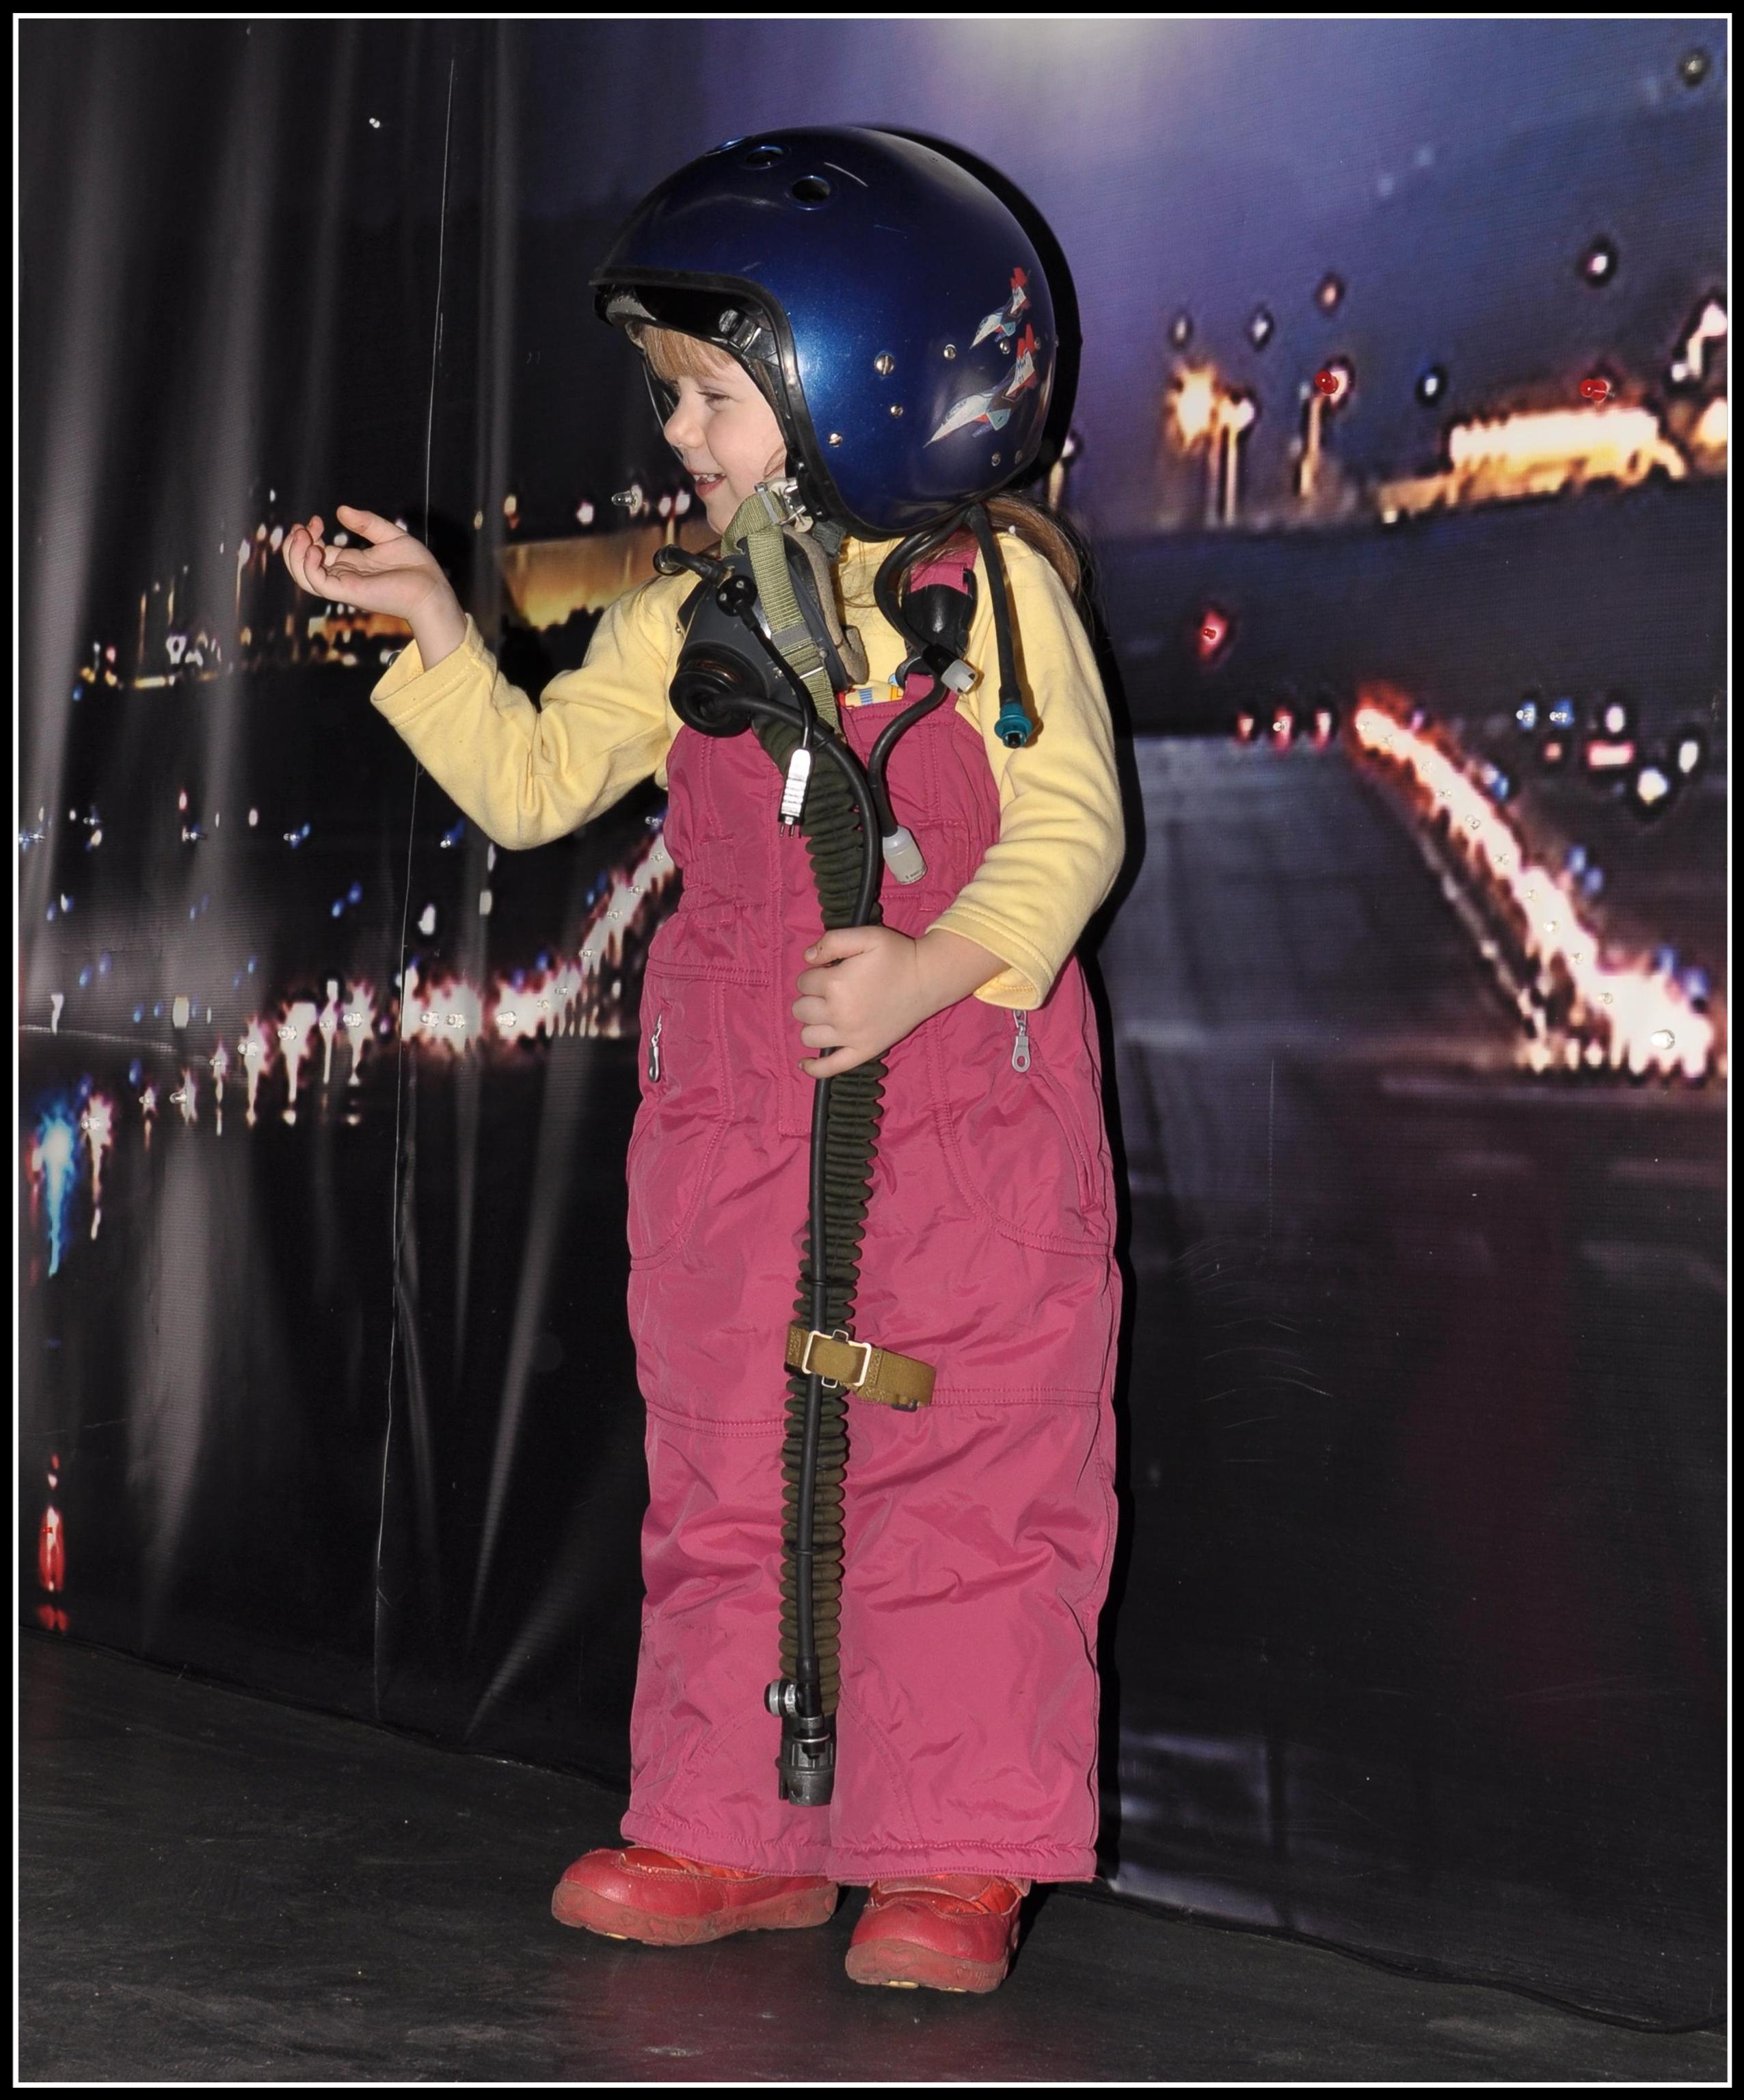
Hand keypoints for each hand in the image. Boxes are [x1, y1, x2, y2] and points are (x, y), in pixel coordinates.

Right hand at [281, 504, 456, 628]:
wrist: (431, 588)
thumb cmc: (416, 567)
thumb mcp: (389, 536)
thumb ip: (366, 523)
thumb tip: (340, 510)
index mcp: (350, 564)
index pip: (316, 552)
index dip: (308, 535)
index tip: (316, 520)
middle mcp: (343, 575)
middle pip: (303, 565)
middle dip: (295, 544)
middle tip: (304, 527)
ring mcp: (344, 585)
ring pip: (303, 577)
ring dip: (295, 555)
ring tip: (304, 535)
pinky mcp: (349, 592)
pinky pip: (317, 583)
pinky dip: (309, 566)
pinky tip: (317, 549)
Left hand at [792, 925, 931, 1077]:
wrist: (929, 979)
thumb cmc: (898, 955)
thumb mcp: (866, 935)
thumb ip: (832, 941)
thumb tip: (807, 957)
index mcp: (835, 984)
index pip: (803, 982)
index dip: (814, 973)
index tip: (831, 971)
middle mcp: (839, 1014)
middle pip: (801, 1009)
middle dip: (810, 996)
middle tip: (831, 990)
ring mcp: (850, 1037)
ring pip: (808, 1035)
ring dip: (812, 1023)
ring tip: (828, 1013)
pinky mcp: (864, 1051)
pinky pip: (830, 1067)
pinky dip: (814, 1068)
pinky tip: (805, 1063)